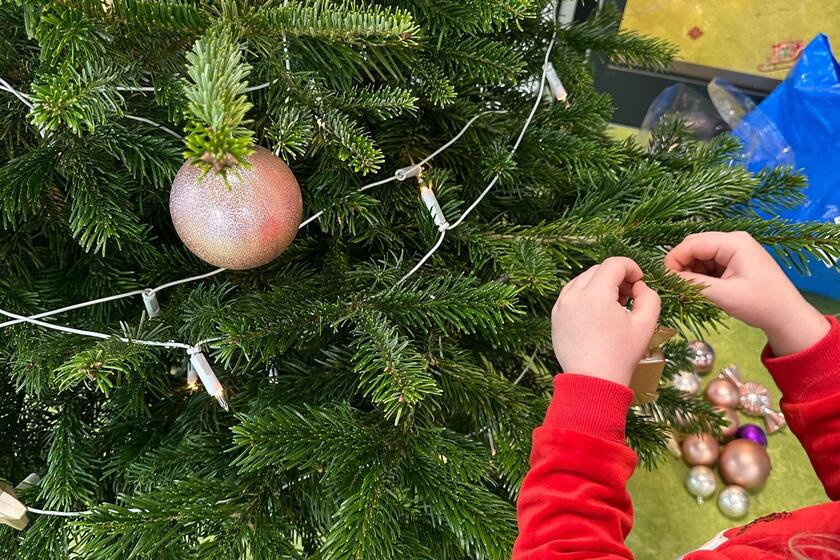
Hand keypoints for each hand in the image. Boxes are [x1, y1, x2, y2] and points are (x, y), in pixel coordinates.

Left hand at [552, 257, 660, 386]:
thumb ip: (649, 296)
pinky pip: (571, 294)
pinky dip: (585, 296)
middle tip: (629, 296)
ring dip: (600, 284)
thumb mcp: (646, 324)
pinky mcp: (555, 316)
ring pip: (582, 280)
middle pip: (597, 269)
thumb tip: (638, 286)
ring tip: (614, 305)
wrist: (593, 382)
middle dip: (616, 277)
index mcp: (595, 294)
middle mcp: (573, 295)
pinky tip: (597, 313)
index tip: (640, 281)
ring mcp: (561, 305)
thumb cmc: (621, 355)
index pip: (614, 264)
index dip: (631, 267)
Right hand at [664, 231, 829, 355]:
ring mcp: (734, 250)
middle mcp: (733, 240)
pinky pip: (709, 262)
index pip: (692, 243)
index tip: (664, 280)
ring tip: (688, 290)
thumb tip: (667, 279)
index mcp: (733, 242)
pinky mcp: (734, 261)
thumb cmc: (760, 304)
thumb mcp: (724, 295)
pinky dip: (700, 274)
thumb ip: (693, 284)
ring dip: (690, 271)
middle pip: (694, 245)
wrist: (787, 316)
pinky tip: (700, 289)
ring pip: (700, 255)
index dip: (673, 259)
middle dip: (681, 264)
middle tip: (675, 286)